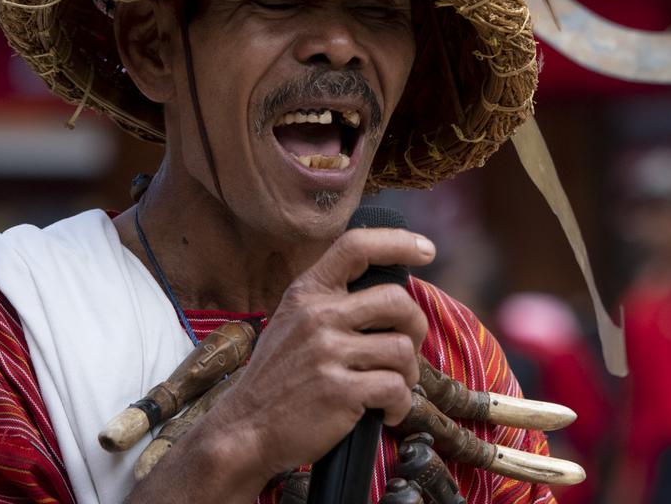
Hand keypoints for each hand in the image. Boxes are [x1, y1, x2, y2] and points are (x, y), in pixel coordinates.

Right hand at [185, 228, 434, 490]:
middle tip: (407, 350)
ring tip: (391, 387)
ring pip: (402, 349)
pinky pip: (396, 389)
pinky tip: (387, 412)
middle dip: (415, 327)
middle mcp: (316, 316)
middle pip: (397, 300)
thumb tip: (393, 294)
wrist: (244, 430)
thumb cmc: (278, 378)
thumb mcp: (291, 323)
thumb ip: (330, 303)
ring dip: (408, 373)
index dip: (397, 242)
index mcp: (306, 293)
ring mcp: (327, 353)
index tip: (426, 249)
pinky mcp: (339, 391)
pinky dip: (401, 405)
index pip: (356, 246)